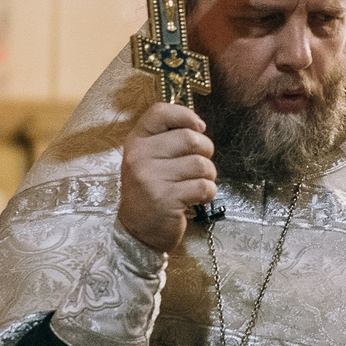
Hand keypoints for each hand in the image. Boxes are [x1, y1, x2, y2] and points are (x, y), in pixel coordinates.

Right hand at [116, 102, 215, 256]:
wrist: (138, 233)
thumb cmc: (151, 192)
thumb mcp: (148, 160)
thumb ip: (167, 140)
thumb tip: (198, 125)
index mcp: (136, 142)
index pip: (160, 112)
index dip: (186, 115)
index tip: (198, 129)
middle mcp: (140, 156)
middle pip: (190, 138)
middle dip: (206, 151)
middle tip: (201, 165)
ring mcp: (151, 178)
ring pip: (201, 164)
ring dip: (209, 175)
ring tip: (197, 184)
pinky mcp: (165, 199)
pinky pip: (203, 186)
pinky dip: (208, 193)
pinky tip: (198, 198)